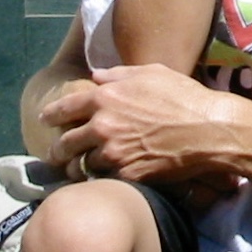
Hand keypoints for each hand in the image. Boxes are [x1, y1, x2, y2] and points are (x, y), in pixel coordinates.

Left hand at [42, 63, 232, 183]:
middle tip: (59, 152)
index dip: (51, 115)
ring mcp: (113, 154)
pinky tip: (107, 174)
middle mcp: (103, 126)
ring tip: (82, 167)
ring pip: (82, 166)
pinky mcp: (126, 175)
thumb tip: (97, 75)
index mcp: (106, 98)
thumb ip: (119, 74)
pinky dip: (103, 177)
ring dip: (81, 166)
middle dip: (60, 149)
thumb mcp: (151, 72)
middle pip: (66, 144)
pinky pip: (104, 179)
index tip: (45, 119)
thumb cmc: (182, 95)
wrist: (206, 129)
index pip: (65, 108)